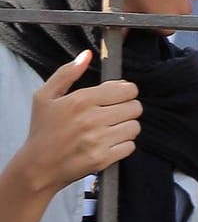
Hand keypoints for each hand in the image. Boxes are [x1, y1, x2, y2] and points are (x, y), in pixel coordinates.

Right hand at [10, 51, 140, 195]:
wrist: (38, 166)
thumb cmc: (43, 129)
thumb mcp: (45, 96)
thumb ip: (67, 73)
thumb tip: (86, 55)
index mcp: (80, 100)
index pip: (127, 90)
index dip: (126, 92)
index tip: (118, 96)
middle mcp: (92, 119)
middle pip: (135, 107)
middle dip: (127, 109)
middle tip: (113, 114)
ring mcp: (98, 140)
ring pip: (135, 127)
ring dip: (126, 127)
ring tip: (110, 129)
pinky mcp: (103, 158)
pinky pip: (130, 146)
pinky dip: (123, 145)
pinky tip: (108, 143)